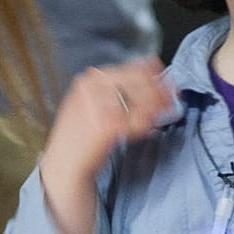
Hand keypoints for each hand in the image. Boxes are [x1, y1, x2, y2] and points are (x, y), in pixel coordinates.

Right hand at [38, 58, 174, 233]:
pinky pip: (136, 121)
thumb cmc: (78, 137)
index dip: (153, 74)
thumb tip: (148, 79)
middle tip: (170, 101)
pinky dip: (145, 125)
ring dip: (154, 108)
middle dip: (159, 91)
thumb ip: (114, 91)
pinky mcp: (107, 126)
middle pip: (138, 82)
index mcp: (88, 81)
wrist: (64, 165)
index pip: (129, 69)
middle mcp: (92, 89)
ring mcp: (98, 106)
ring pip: (140, 101)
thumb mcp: (89, 104)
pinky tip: (145, 130)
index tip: (167, 81)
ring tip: (158, 117)